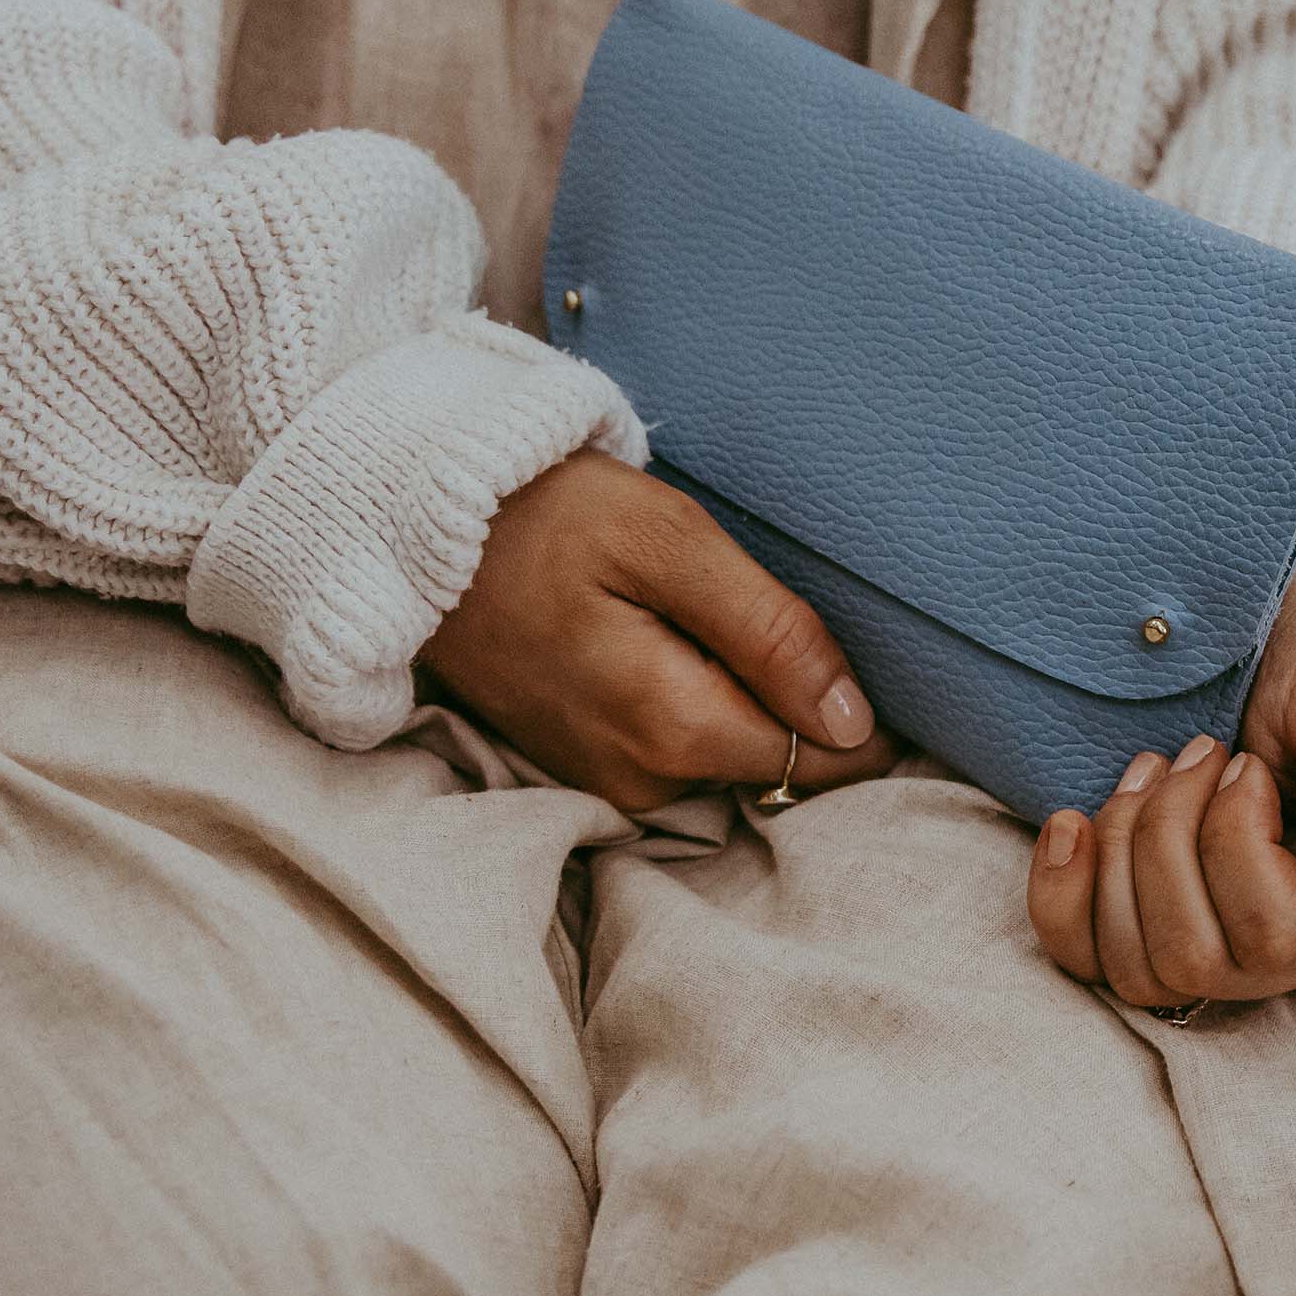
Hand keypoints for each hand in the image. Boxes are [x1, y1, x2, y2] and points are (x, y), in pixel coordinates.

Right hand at [419, 448, 898, 810]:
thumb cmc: (549, 515)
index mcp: (671, 727)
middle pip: (778, 764)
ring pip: (731, 760)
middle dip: (802, 707)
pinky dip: (699, 703)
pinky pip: (681, 753)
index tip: (879, 663)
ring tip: (706, 613)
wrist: (417, 530)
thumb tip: (853, 723)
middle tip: (768, 610)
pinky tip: (670, 637)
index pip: (821, 760)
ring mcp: (607, 779)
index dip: (862, 718)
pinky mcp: (585, 765)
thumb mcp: (669, 543)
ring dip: (745, 700)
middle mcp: (641, 779)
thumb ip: (767, 633)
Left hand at [1026, 561, 1295, 1005]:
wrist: (1244, 634)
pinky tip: (1073, 823)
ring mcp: (1227, 954)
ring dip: (1123, 848)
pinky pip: (1087, 963)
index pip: (1279, 941)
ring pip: (1140, 968)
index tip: (1245, 762)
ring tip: (1152, 770)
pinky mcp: (1152, 932)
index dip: (1234, 835)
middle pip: (1196, 958)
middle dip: (1169, 831)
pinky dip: (1063, 893)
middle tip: (1195, 753)